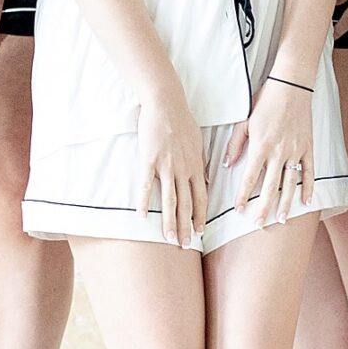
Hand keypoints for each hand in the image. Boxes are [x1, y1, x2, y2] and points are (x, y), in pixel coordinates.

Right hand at [137, 83, 207, 249]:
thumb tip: (205, 180)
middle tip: (184, 245)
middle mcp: (183, 169)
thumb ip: (201, 163)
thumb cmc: (182, 120)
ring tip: (168, 239)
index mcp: (196, 166)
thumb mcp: (198, 143)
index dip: (199, 216)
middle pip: (185, 204)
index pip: (201, 197)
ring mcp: (166, 166)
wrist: (166, 103)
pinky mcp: (149, 160)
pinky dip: (144, 202)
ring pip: (169, 200)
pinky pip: (146, 185)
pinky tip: (142, 216)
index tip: (199, 232)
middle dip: (185, 227)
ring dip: (169, 222)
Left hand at [225, 77, 314, 229]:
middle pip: (270, 186)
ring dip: (286, 203)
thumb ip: (235, 145)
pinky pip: (309, 171)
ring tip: (282, 219)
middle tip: (260, 224)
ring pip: (290, 183)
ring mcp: (295, 151)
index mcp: (260, 146)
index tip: (239, 210)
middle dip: (264, 207)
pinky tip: (306, 201)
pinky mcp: (308, 147)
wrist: (291, 86)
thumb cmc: (265, 101)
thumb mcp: (245, 121)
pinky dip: (309, 187)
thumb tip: (226, 165)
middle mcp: (278, 152)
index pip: (249, 178)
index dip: (243, 196)